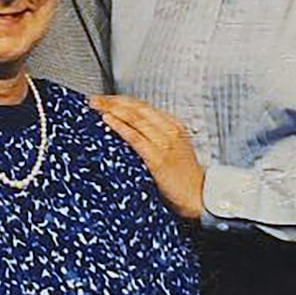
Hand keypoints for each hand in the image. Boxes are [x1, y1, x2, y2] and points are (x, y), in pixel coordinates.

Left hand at [92, 94, 204, 218]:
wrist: (200, 196)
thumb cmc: (185, 176)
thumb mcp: (175, 147)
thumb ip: (158, 135)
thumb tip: (131, 128)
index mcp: (174, 125)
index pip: (143, 106)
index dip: (123, 100)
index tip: (106, 98)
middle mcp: (169, 131)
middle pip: (137, 109)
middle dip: (114, 101)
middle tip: (95, 98)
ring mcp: (164, 144)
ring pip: (135, 119)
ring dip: (113, 109)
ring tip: (97, 105)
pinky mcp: (158, 159)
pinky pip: (135, 138)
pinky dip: (120, 126)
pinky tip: (108, 120)